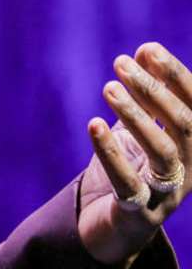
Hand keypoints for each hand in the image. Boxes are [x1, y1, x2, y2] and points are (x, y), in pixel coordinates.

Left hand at [78, 42, 189, 264]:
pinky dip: (111, 152)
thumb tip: (146, 51)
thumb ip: (145, 95)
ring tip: (108, 87)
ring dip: (136, 116)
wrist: (117, 226)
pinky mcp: (142, 214)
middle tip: (120, 62)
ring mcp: (170, 194)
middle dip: (155, 90)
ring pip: (163, 152)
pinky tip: (94, 125)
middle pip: (185, 125)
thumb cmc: (133, 169)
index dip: (177, 76)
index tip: (148, 49)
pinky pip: (130, 183)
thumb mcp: (139, 128)